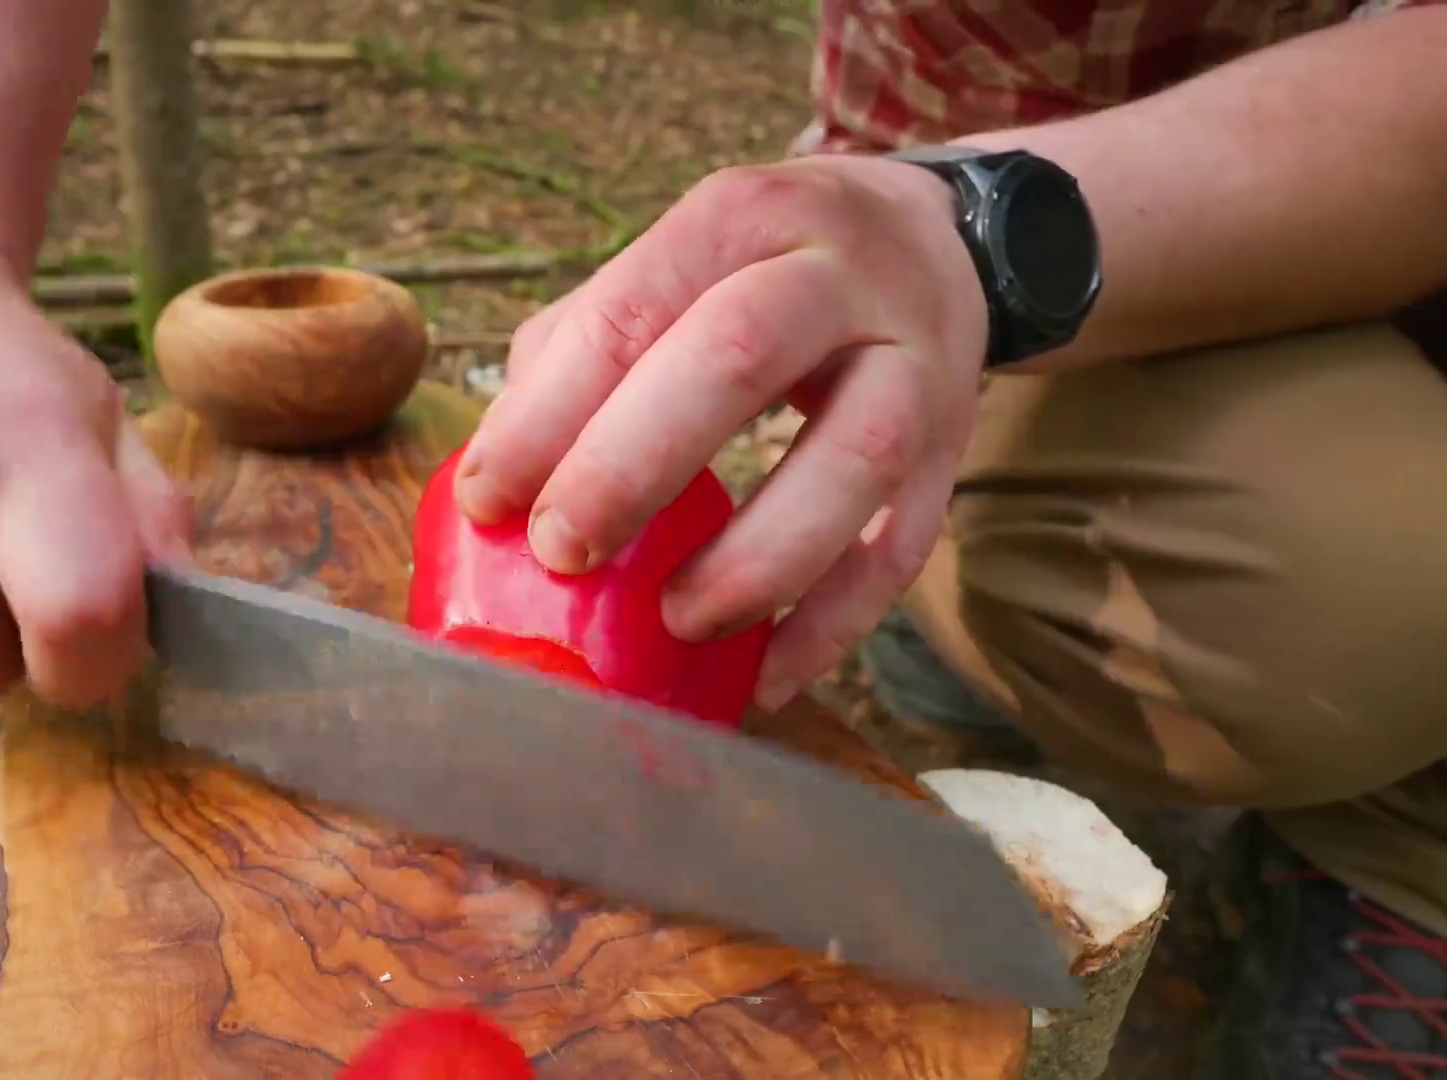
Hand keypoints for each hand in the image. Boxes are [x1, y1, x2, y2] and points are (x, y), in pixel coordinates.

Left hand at [452, 154, 988, 709]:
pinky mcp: (958, 446)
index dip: (549, 413)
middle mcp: (835, 273)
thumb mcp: (679, 264)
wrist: (940, 242)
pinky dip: (834, 623)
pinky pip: (906, 546)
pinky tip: (765, 676)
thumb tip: (496, 477)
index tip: (489, 501)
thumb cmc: (764, 272)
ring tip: (677, 623)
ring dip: (756, 555)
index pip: (630, 309)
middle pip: (735, 356)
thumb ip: (582, 349)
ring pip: (855, 455)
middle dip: (632, 466)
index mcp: (737, 218)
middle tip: (563, 554)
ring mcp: (914, 359)